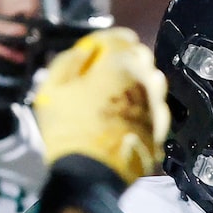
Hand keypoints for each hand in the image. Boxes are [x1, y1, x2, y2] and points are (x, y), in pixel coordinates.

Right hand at [32, 29, 169, 181]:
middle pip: (140, 58)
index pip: (122, 37)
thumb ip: (70, 60)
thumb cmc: (68, 130)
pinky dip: (140, 108)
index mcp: (119, 63)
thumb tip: (85, 51)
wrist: (90, 176)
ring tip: (113, 98)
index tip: (95, 52)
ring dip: (134, 84)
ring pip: (150, 83)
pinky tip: (123, 119)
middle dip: (123, 61)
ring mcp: (156, 106)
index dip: (106, 42)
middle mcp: (145, 80)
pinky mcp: (160, 130)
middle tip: (102, 75)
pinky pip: (153, 109)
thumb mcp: (53, 88)